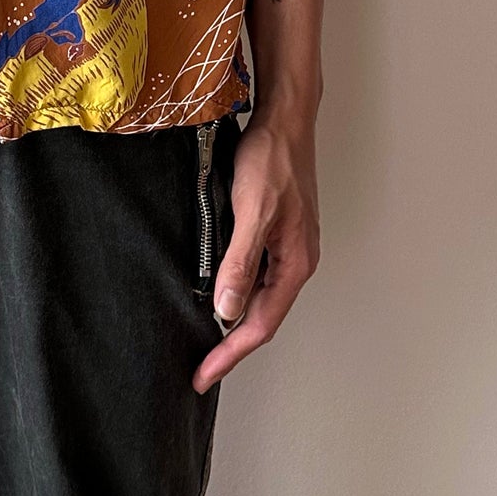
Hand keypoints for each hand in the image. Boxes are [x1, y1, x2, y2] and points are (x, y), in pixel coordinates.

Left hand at [192, 112, 320, 393]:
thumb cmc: (271, 160)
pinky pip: (255, 276)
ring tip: (205, 344)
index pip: (260, 325)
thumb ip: (240, 263)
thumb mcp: (251, 212)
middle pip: (262, 318)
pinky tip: (216, 296)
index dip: (230, 354)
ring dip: (233, 323)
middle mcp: (295, 261)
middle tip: (200, 369)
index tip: (202, 375)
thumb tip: (227, 311)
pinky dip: (235, 294)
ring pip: (259, 299)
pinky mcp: (275, 233)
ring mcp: (287, 248)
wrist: (284, 121)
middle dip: (231, 347)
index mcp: (295, 264)